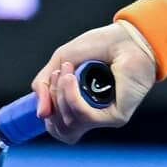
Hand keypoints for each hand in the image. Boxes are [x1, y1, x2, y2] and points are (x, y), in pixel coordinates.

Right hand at [29, 22, 157, 144]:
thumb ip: (44, 86)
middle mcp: (93, 115)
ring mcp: (105, 117)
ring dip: (61, 96)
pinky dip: (72, 98)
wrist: (125, 37)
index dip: (48, 113)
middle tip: (58, 73)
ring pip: (70, 124)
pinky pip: (85, 117)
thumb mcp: (60, 62)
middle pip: (61, 129)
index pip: (59, 128)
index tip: (48, 88)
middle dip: (52, 100)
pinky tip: (72, 79)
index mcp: (81, 107)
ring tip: (67, 71)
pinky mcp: (117, 116)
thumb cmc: (98, 47)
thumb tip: (41, 114)